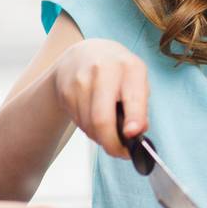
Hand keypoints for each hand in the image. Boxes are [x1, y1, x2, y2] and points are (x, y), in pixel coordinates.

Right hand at [53, 38, 149, 157]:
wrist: (82, 54)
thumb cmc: (117, 71)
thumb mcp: (136, 81)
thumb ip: (141, 106)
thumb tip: (139, 132)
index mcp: (130, 67)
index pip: (132, 97)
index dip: (134, 118)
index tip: (132, 134)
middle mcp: (104, 70)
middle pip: (102, 119)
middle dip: (112, 144)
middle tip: (120, 153)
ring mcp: (81, 80)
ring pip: (89, 126)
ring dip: (100, 137)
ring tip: (108, 130)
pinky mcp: (65, 91)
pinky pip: (78, 123)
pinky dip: (88, 129)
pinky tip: (93, 118)